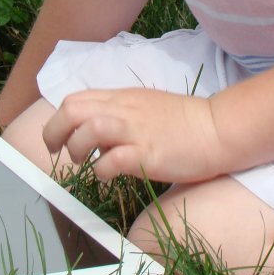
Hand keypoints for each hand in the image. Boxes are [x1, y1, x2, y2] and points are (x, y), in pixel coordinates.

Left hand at [42, 88, 224, 182]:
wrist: (218, 129)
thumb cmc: (185, 122)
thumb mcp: (146, 107)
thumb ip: (120, 114)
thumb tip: (96, 135)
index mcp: (122, 98)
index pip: (75, 99)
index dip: (57, 120)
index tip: (58, 139)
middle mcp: (124, 110)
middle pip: (72, 110)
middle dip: (55, 133)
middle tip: (60, 153)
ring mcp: (136, 131)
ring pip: (89, 128)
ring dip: (77, 148)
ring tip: (85, 163)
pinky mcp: (149, 154)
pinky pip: (113, 160)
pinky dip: (101, 170)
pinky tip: (108, 177)